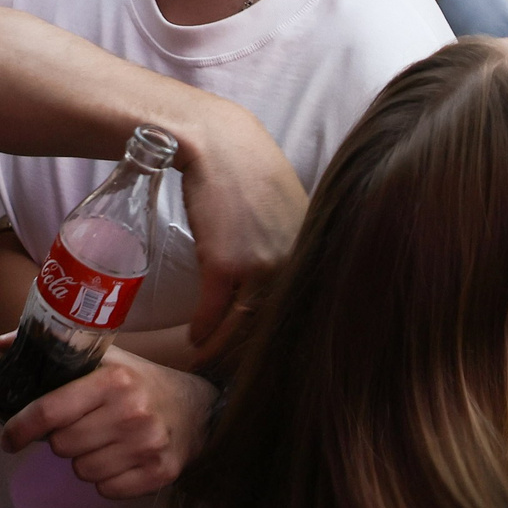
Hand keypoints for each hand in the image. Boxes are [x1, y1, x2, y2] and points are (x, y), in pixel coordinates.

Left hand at [0, 346, 215, 500]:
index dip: (21, 428)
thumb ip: (54, 349)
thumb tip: (1, 344)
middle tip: (79, 427)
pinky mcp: (160, 473)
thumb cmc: (140, 381)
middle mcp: (132, 412)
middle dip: (62, 440)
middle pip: (62, 446)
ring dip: (84, 460)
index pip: (51, 410)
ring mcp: (148, 446)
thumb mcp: (105, 358)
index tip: (10, 439)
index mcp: (114, 379)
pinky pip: (107, 490)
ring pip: (83, 471)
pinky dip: (106, 479)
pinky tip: (120, 458)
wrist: (198, 407)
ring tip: (103, 441)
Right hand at [176, 97, 308, 357]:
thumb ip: (292, 239)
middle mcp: (295, 261)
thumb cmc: (247, 168)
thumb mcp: (287, 204)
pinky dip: (202, 330)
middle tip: (235, 366)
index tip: (268, 350)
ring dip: (222, 347)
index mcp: (313, 248)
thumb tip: (284, 269)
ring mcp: (262, 265)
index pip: (304, 305)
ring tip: (207, 357)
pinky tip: (194, 337)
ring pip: (244, 326)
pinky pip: (213, 312)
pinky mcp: (227, 265)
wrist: (217, 141)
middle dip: (252, 351)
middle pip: (275, 322)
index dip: (283, 333)